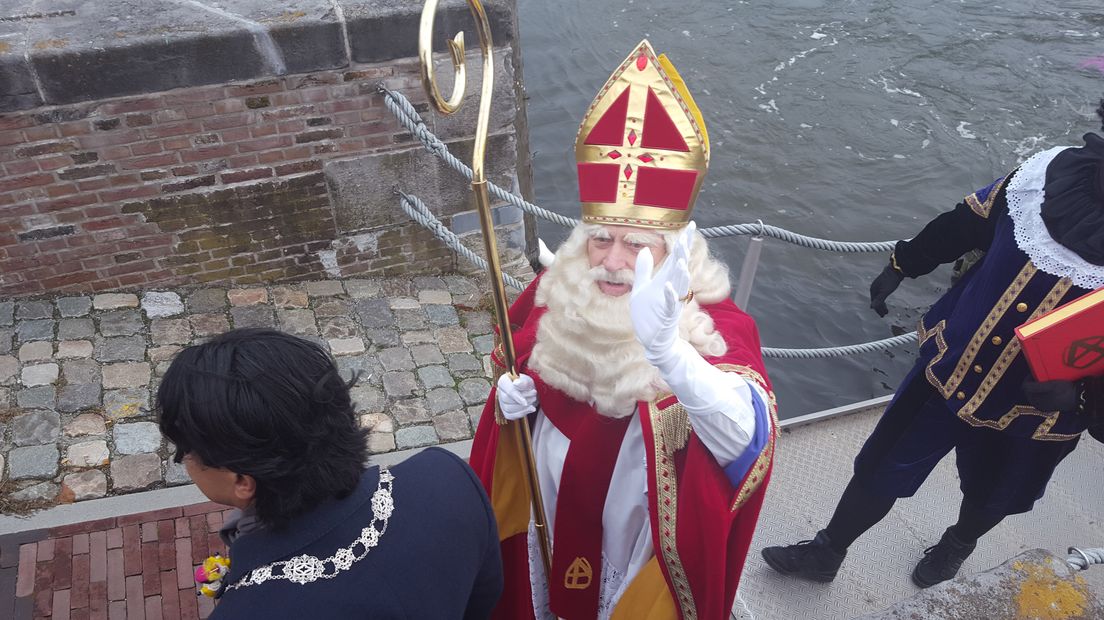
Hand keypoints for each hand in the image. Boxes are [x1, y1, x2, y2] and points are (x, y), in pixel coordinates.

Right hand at [496, 373, 537, 420]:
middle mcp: (500, 392)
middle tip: (534, 395)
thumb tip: (516, 383)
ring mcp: (502, 402)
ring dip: (523, 406)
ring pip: (508, 409)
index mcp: (503, 381)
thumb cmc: (529, 385)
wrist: (532, 392)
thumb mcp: (529, 381)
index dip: (515, 396)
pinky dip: (522, 413)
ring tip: (533, 399)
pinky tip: (530, 409)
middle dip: (522, 399)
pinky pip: (511, 416)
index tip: (525, 402)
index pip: (506, 389)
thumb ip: (523, 382)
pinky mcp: (506, 411)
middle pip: (506, 399)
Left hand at [631, 222, 694, 362]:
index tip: (692, 224)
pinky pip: (669, 305)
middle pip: (680, 268)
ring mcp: (671, 303)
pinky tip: (668, 286)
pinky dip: (669, 295)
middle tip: (687, 237)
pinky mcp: (666, 317)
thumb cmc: (648, 315)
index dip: (684, 241)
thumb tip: (644, 249)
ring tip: (682, 260)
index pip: (676, 257)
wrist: (652, 340)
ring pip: (679, 285)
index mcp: (666, 280)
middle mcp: (672, 289)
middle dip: (683, 252)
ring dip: (680, 273)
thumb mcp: (641, 289)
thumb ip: (644, 269)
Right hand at [869, 264, 903, 316]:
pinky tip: (885, 300)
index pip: (874, 303)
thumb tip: (872, 307)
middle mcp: (874, 288)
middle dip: (880, 308)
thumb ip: (879, 300)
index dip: (878, 310)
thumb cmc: (891, 281)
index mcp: (873, 290)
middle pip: (875, 301)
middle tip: (885, 314)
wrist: (896, 269)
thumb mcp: (885, 291)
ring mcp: (878, 286)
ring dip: (882, 304)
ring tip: (886, 310)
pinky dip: (883, 299)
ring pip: (878, 298)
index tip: (883, 315)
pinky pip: (881, 294)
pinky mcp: (882, 284)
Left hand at [1022, 379, 1079, 412]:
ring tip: (1045, 378)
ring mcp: (1044, 405)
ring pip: (1036, 392)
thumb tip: (1023, 386)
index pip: (1025, 387)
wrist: (1079, 397)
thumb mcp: (1049, 386)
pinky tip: (1049, 384)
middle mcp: (1038, 404)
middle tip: (1040, 374)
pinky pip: (1042, 394)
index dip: (1028, 378)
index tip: (1035, 371)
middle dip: (1033, 381)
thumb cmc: (1064, 391)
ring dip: (1038, 384)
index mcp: (1035, 401)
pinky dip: (1043, 388)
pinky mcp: (1050, 404)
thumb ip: (1034, 387)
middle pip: (1030, 389)